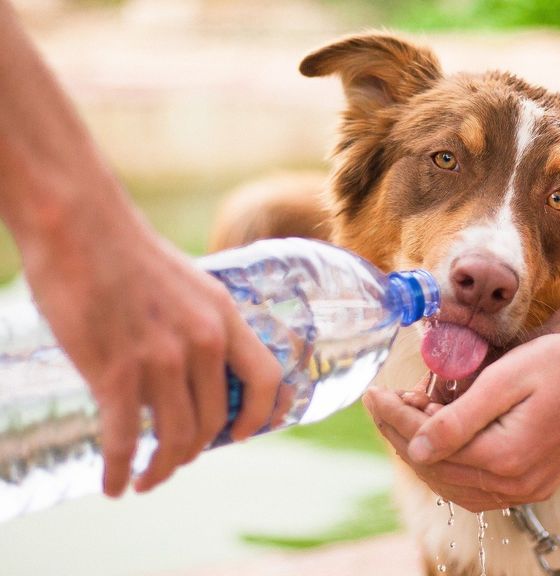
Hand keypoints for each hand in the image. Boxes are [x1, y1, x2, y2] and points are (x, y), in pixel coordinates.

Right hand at [20, 188, 281, 496]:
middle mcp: (202, 341)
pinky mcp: (115, 372)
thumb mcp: (189, 285)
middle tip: (175, 460)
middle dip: (196, 450)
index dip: (261, 415)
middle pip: (215, 420)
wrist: (79, 225)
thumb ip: (200, 325)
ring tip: (146, 479)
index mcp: (224, 316)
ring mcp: (161, 359)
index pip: (266, 379)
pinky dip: (120, 471)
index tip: (242, 435)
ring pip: (175, 437)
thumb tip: (196, 369)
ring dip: (162, 469)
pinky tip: (113, 485)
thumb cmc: (127, 253)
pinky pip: (125, 440)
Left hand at [363, 331, 559, 511]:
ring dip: (424, 453)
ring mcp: (526, 490)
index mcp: (505, 458)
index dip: (395, 419)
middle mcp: (515, 485)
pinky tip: (439, 442)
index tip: (373, 394)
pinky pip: (477, 489)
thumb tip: (415, 448)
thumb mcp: (504, 380)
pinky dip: (451, 468)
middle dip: (403, 435)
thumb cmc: (559, 365)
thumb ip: (458, 419)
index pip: (429, 446)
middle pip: (437, 470)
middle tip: (385, 402)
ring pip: (454, 485)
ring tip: (409, 416)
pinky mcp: (534, 485)